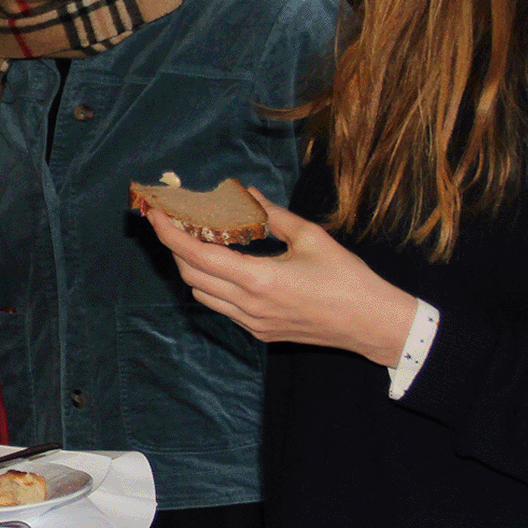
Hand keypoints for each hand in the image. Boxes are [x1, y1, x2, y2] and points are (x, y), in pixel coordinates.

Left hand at [143, 188, 413, 366]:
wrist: (371, 324)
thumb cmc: (347, 278)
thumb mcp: (311, 238)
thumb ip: (273, 216)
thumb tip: (247, 195)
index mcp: (259, 279)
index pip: (197, 255)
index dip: (170, 234)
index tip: (155, 214)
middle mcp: (248, 305)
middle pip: (190, 275)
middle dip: (176, 247)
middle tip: (177, 222)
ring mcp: (252, 322)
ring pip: (202, 294)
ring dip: (193, 267)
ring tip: (199, 241)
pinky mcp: (260, 332)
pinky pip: (222, 307)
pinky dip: (213, 284)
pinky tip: (225, 266)